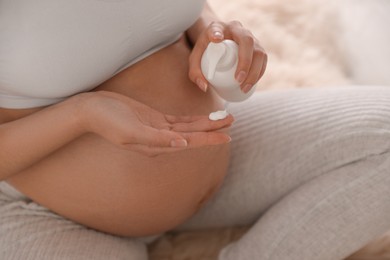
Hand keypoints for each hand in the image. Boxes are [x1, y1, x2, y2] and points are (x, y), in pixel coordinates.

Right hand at [81, 91, 232, 155]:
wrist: (92, 110)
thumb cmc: (109, 121)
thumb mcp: (131, 131)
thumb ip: (157, 139)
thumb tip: (182, 143)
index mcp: (156, 145)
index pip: (189, 142)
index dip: (208, 139)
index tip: (227, 137)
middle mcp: (161, 139)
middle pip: (193, 134)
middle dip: (213, 129)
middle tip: (232, 122)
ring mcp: (159, 128)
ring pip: (188, 126)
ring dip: (206, 123)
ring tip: (224, 118)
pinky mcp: (155, 119)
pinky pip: (179, 120)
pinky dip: (193, 119)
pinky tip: (203, 117)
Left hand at [188, 21, 266, 92]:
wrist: (217, 41)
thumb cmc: (206, 51)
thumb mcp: (195, 60)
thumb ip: (194, 73)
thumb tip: (204, 87)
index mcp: (218, 27)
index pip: (217, 28)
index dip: (217, 33)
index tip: (215, 39)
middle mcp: (236, 29)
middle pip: (247, 41)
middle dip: (245, 62)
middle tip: (237, 80)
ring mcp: (250, 37)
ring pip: (259, 51)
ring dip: (254, 71)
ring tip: (244, 87)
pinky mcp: (257, 47)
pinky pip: (263, 59)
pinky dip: (259, 72)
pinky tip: (252, 83)